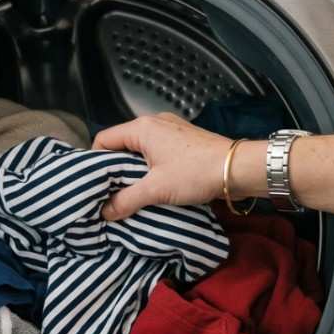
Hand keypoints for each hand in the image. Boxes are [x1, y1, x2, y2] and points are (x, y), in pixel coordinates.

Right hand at [92, 113, 233, 220]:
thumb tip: (105, 212)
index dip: (95, 162)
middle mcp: (154, 122)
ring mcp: (171, 128)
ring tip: (133, 191)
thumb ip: (126, 200)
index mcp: (142, 127)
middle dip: (115, 168)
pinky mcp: (183, 138)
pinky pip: (156, 149)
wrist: (238, 168)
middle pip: (121, 143)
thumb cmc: (195, 173)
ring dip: (134, 168)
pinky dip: (151, 165)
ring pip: (140, 148)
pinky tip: (155, 183)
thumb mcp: (156, 189)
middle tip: (112, 192)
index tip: (95, 184)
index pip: (103, 139)